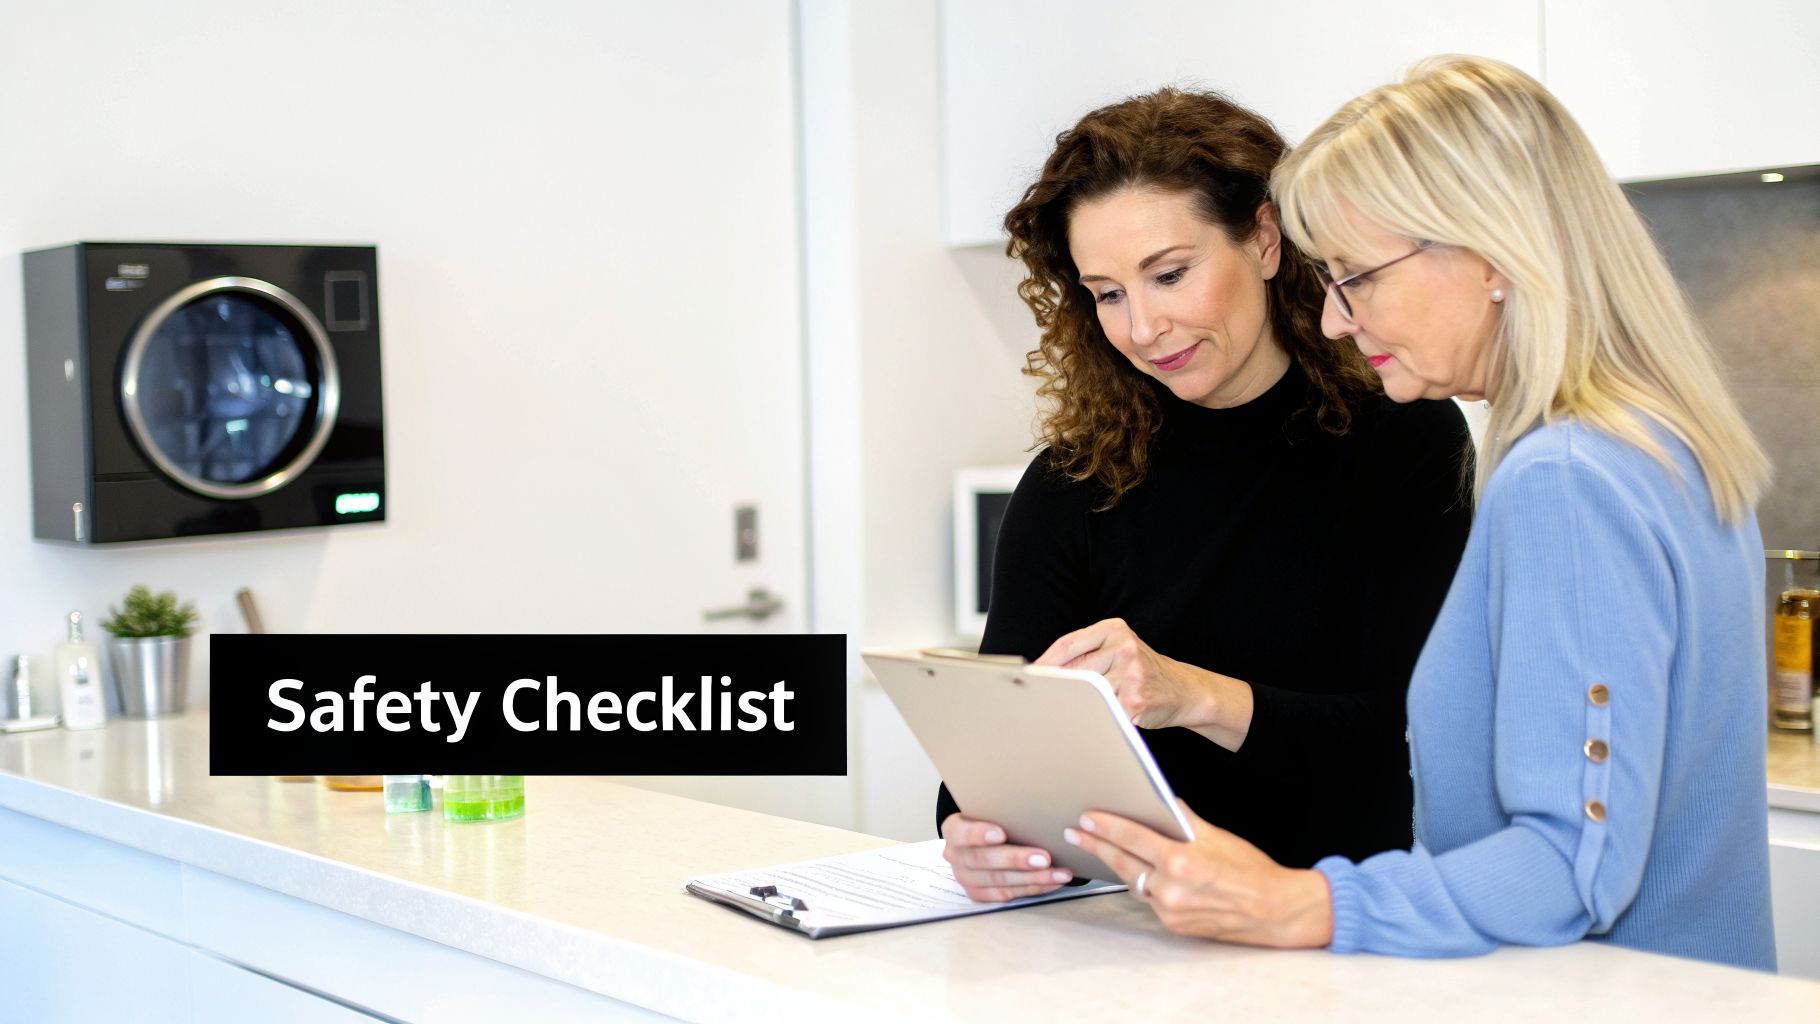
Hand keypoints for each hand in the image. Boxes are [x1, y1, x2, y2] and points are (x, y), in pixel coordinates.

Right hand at [940, 813, 1072, 901]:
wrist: (977, 837)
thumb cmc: (990, 817)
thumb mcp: (989, 808)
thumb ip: (1002, 808)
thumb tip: (1036, 797)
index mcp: (953, 830)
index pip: (962, 833)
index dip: (979, 834)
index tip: (1001, 833)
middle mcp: (956, 856)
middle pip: (983, 861)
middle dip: (1016, 860)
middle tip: (1044, 858)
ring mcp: (966, 878)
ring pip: (999, 881)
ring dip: (1033, 878)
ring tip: (1059, 874)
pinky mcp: (979, 894)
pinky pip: (1007, 895)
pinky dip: (1033, 889)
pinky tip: (1053, 882)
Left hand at [1036, 619, 1249, 741]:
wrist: (1184, 690)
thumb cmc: (1142, 671)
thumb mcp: (1119, 650)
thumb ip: (1087, 654)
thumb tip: (1044, 672)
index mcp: (1115, 629)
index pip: (1068, 643)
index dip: (1045, 661)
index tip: (1028, 674)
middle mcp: (1124, 646)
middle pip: (1073, 669)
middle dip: (1057, 687)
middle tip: (1038, 698)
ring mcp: (1131, 673)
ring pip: (1087, 693)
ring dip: (1080, 704)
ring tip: (1077, 710)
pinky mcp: (1134, 699)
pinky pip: (1104, 711)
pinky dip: (1099, 717)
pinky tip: (1102, 719)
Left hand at [1062, 800, 1332, 947]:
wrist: (1276, 910)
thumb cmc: (1250, 869)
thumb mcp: (1216, 836)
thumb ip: (1183, 821)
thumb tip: (1160, 802)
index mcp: (1181, 860)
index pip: (1132, 837)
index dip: (1105, 826)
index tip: (1085, 818)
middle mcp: (1171, 889)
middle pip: (1123, 862)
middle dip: (1096, 846)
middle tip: (1076, 834)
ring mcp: (1170, 911)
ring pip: (1135, 882)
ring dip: (1118, 865)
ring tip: (1100, 848)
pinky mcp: (1173, 927)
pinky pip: (1149, 900)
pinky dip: (1144, 884)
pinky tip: (1137, 871)